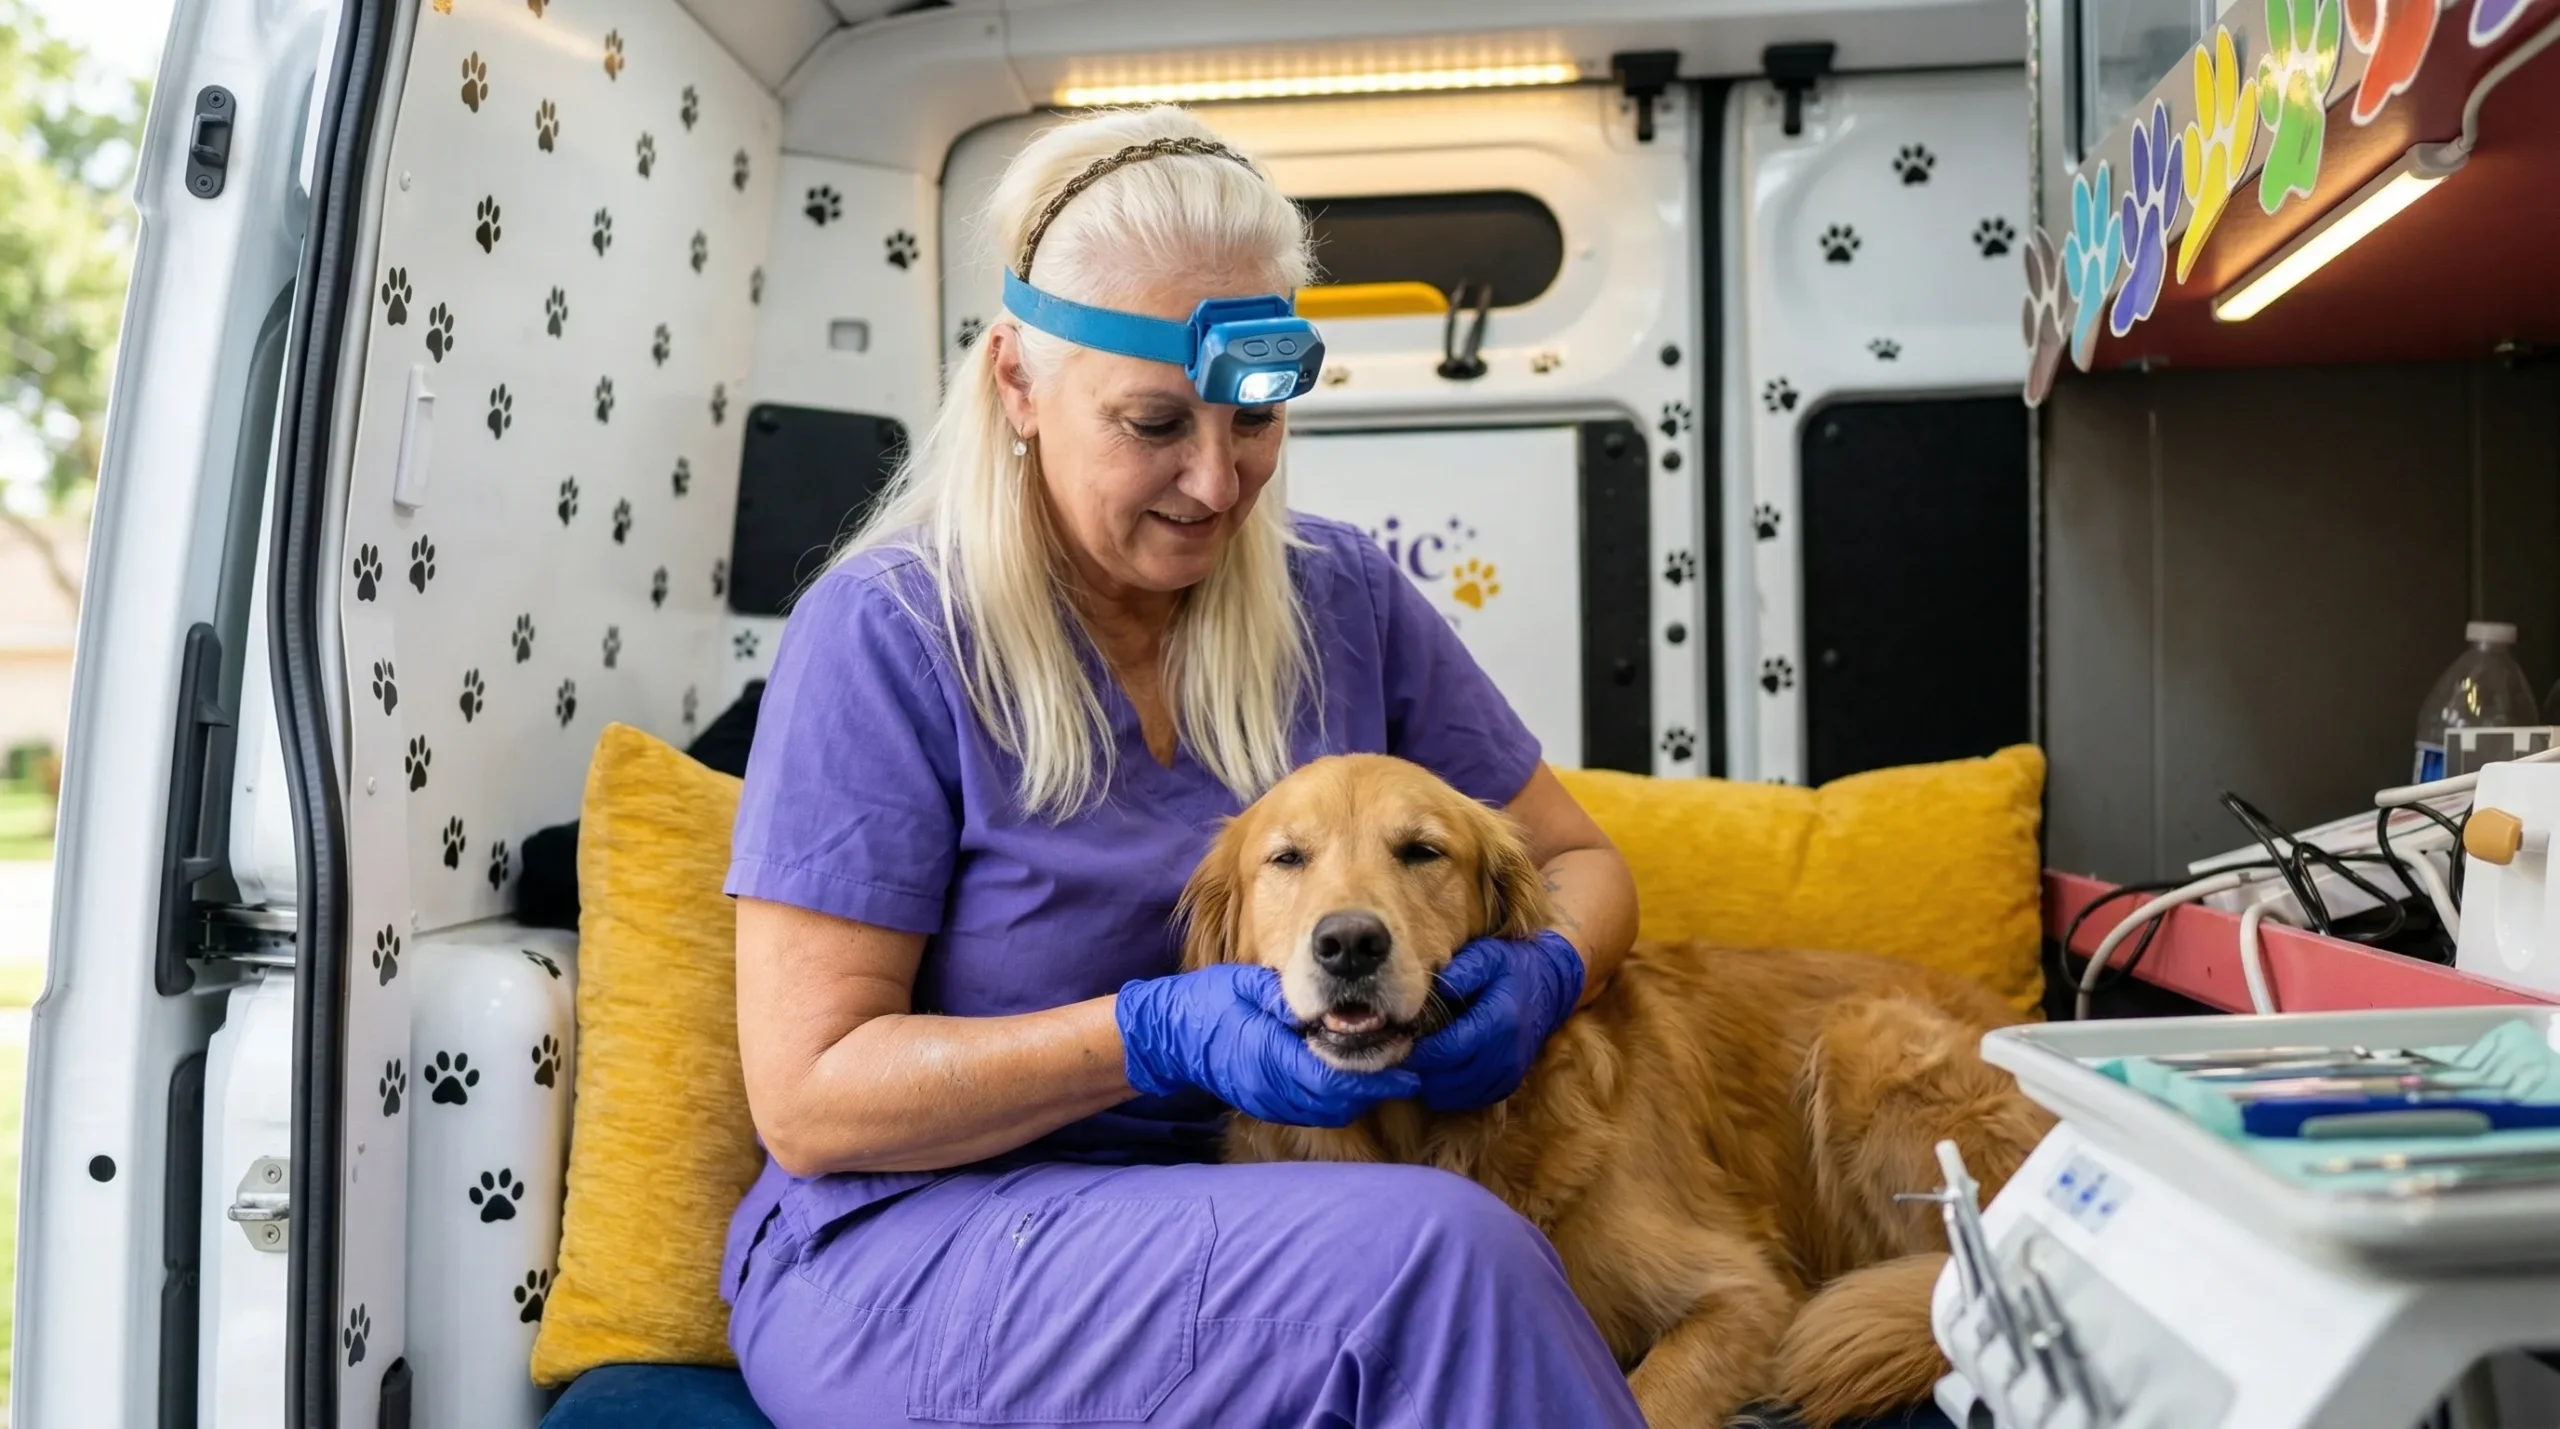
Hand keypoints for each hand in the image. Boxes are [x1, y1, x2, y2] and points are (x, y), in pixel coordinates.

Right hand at [1116, 964, 1419, 1126]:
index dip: (1373, 1072)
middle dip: (1376, 1083)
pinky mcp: (1268, 1107)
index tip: (1406, 1056)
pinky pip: (1315, 1110)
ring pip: (1330, 1110)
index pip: (1331, 1077)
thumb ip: (1287, 995)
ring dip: (1363, 1092)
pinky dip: (1342, 1096)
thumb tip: (1330, 1004)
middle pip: (1338, 1100)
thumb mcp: (1246, 984)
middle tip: (1410, 1060)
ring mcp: (1268, 1103)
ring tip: (1392, 1067)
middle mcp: (1270, 1089)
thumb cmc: (1207, 1002)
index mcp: (1266, 1056)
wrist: (1169, 1037)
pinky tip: (1358, 1076)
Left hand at [1403, 930, 1584, 1111]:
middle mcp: (1505, 1056)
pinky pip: (1465, 1101)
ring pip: (1451, 1095)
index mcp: (1499, 1023)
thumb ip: (1464, 970)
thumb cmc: (1512, 969)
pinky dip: (1446, 1090)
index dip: (1417, 1050)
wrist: (1549, 990)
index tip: (1398, 1039)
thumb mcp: (1488, 956)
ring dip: (1429, 1081)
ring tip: (1420, 1057)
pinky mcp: (1506, 1087)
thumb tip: (1439, 988)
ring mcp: (1507, 1075)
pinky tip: (1439, 1068)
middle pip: (1445, 1078)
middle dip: (1418, 1067)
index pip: (1446, 1050)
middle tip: (1402, 1049)